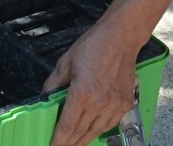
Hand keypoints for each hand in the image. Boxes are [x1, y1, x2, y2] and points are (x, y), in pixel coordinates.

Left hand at [42, 21, 140, 145]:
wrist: (121, 38)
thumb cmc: (95, 46)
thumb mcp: (66, 62)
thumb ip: (53, 83)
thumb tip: (45, 96)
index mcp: (82, 92)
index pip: (67, 125)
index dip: (58, 140)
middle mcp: (100, 102)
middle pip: (81, 132)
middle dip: (69, 143)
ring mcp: (115, 105)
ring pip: (96, 131)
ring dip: (84, 140)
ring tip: (74, 143)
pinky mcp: (126, 103)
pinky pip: (111, 124)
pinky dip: (100, 130)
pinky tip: (92, 131)